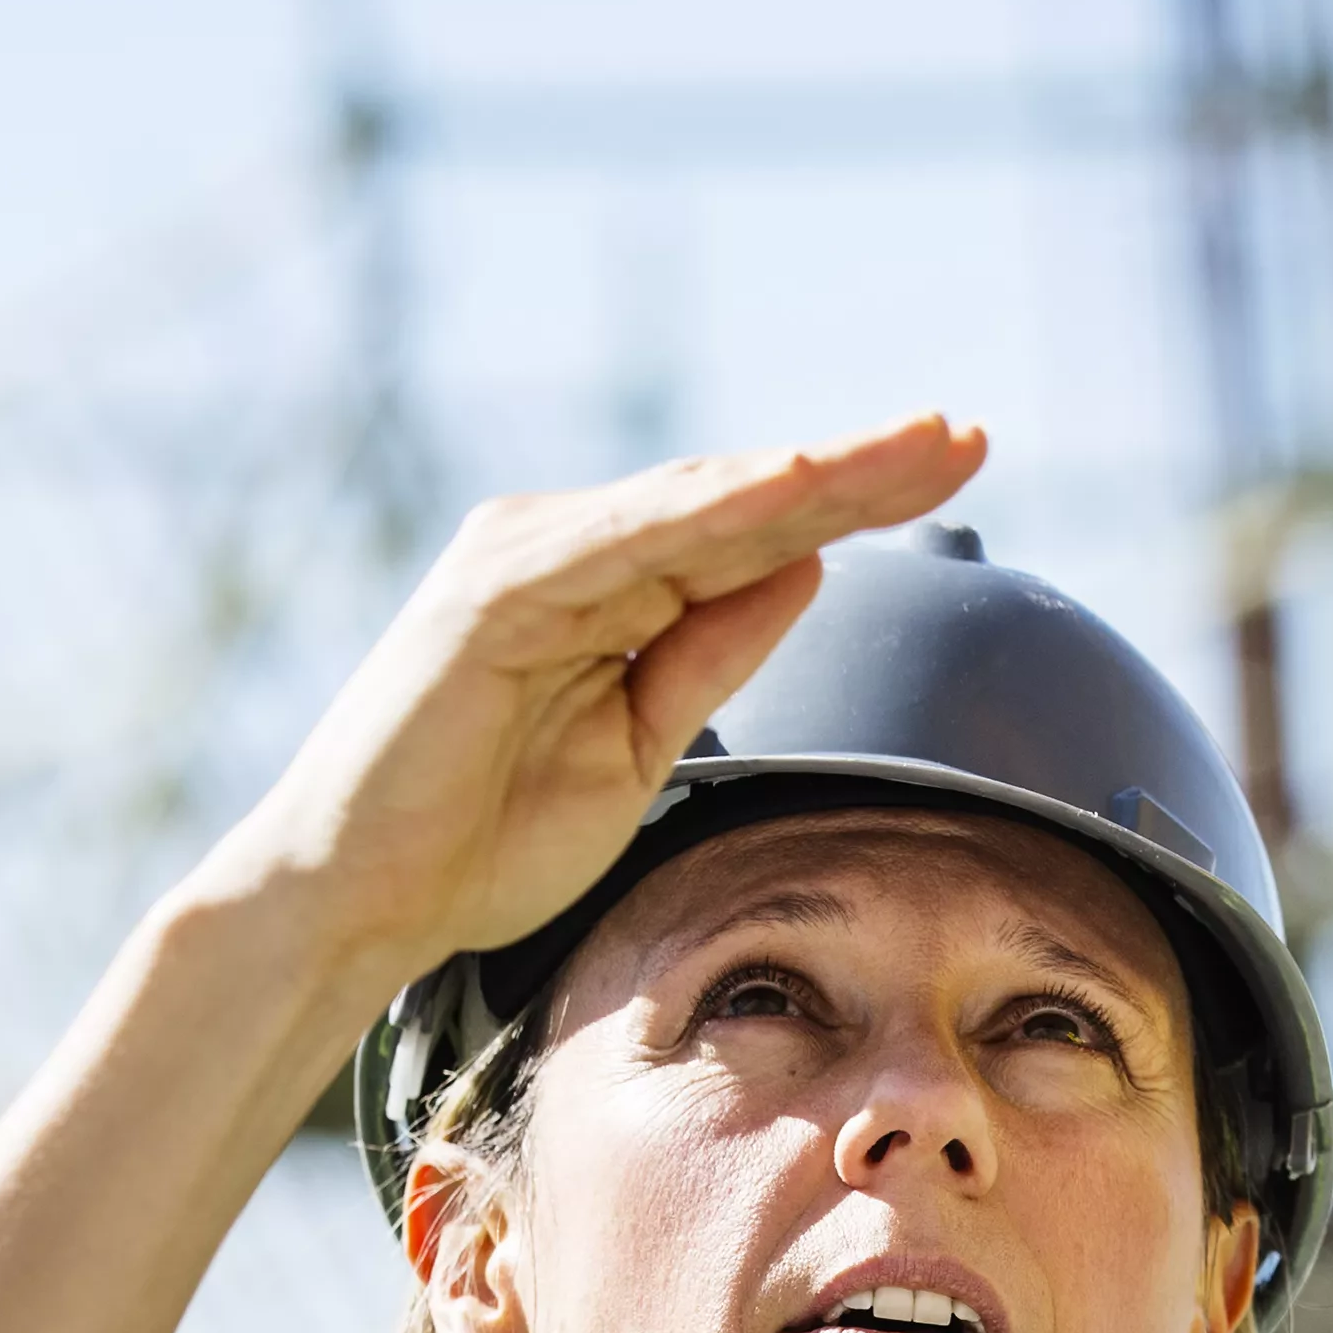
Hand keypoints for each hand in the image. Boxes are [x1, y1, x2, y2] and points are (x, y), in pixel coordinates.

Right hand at [230, 416, 987, 981]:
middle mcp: (568, 551)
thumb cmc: (485, 838)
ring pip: (696, 503)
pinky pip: (622, 544)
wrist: (363, 900)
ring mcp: (527, 562)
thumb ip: (709, 654)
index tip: (957, 469)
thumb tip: (803, 570)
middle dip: (859, 466)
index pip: (752, 530)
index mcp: (606, 586)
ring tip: (912, 446)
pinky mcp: (492, 595)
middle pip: (740, 497)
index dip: (856, 498)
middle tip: (969, 432)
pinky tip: (787, 489)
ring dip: (810, 470)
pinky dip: (706, 513)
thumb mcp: (639, 745)